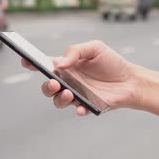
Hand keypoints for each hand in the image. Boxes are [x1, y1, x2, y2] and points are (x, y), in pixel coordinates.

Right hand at [21, 40, 141, 115]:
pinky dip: (79, 110)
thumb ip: (76, 51)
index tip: (26, 61)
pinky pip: (79, 110)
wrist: (132, 80)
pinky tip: (82, 107)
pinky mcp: (88, 106)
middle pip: (48, 87)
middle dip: (46, 86)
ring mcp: (77, 95)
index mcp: (67, 66)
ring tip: (68, 93)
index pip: (45, 65)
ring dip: (59, 99)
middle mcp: (69, 82)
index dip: (32, 63)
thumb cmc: (112, 63)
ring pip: (58, 101)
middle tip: (54, 83)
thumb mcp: (95, 48)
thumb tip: (60, 63)